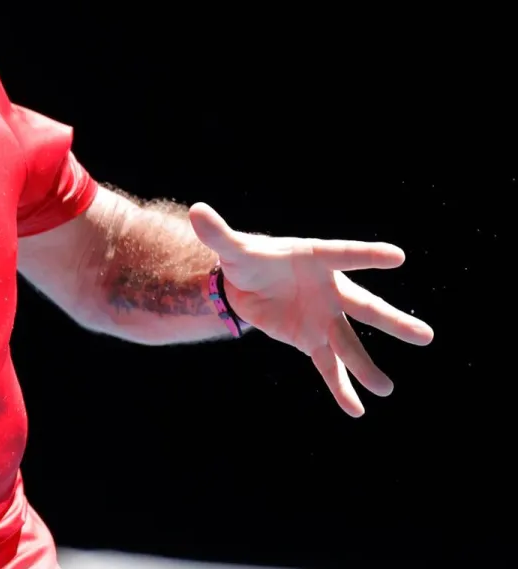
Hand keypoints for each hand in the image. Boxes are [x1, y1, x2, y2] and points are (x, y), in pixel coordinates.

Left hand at [189, 202, 434, 416]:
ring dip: (366, 366)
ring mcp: (324, 318)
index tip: (398, 255)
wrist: (248, 284)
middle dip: (392, 322)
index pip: (344, 254)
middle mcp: (330, 289)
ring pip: (349, 343)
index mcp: (316, 258)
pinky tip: (356, 411)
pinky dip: (340, 388)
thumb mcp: (232, 248)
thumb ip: (218, 233)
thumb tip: (196, 210)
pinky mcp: (311, 340)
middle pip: (363, 307)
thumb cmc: (250, 258)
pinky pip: (329, 366)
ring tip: (386, 389)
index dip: (368, 254)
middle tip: (426, 336)